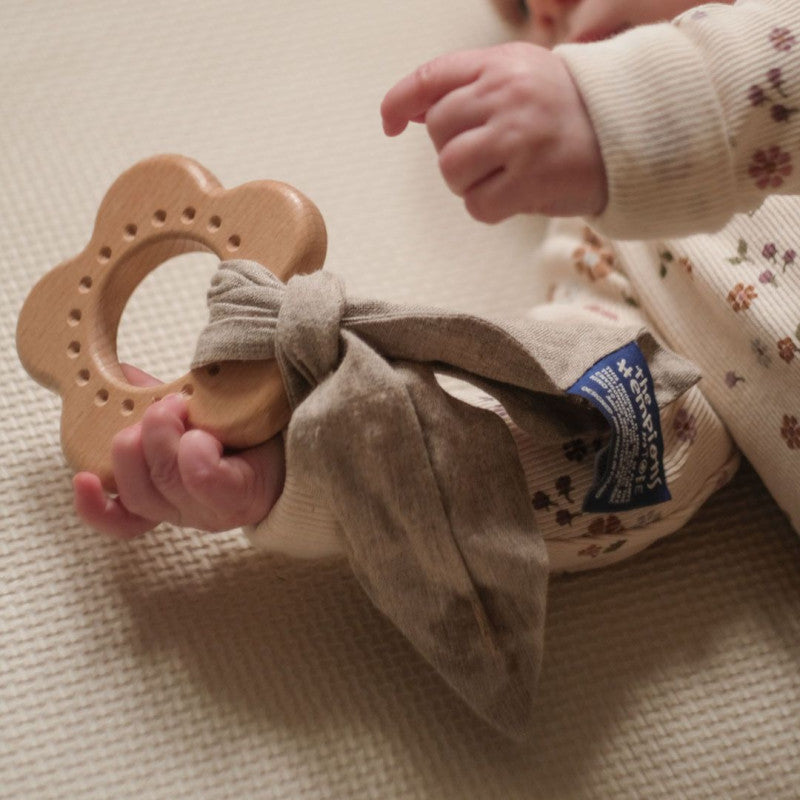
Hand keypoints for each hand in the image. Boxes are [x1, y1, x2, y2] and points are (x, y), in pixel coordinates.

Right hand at [73, 365, 284, 538]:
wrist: (304, 426)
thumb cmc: (247, 423)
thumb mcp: (194, 411)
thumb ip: (154, 400)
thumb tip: (122, 375)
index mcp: (170, 496)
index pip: (123, 520)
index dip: (95, 507)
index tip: (83, 478)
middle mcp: (190, 511)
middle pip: (139, 490)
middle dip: (138, 440)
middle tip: (165, 407)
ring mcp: (217, 511)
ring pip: (165, 480)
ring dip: (166, 435)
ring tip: (185, 407)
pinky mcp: (244, 498)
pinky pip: (203, 479)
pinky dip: (195, 450)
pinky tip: (202, 434)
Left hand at [381, 42, 606, 223]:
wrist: (633, 134)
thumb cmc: (569, 110)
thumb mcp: (521, 76)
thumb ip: (467, 88)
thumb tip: (410, 112)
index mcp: (500, 64)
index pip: (430, 78)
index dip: (398, 102)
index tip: (388, 124)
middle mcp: (506, 95)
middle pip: (437, 131)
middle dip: (453, 149)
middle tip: (490, 154)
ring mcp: (517, 137)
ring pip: (450, 170)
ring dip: (468, 182)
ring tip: (502, 175)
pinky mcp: (529, 180)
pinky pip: (477, 205)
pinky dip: (489, 208)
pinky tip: (516, 195)